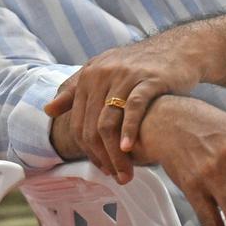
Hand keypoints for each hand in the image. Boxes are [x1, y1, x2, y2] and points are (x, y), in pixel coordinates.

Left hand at [45, 34, 204, 182]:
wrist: (178, 49)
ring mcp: (124, 76)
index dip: (87, 151)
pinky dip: (128, 130)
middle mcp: (102, 74)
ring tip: (125, 173)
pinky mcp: (148, 79)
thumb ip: (74, 92)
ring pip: (108, 121)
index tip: (101, 168)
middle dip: (101, 156)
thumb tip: (47, 110)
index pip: (78, 123)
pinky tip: (129, 149)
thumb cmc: (137, 67)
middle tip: (115, 177)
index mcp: (88, 76)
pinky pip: (133, 108)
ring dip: (115, 153)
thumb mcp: (102, 73)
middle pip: (91, 126)